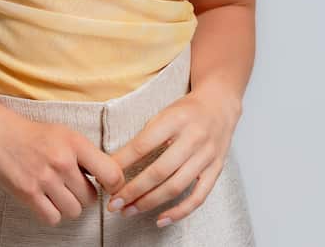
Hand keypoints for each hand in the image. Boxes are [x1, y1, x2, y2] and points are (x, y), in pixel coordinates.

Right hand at [0, 110, 125, 225]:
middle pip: (91, 199)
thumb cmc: (34, 135)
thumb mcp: (66, 134)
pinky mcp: (28, 194)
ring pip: (74, 211)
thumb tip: (110, 178)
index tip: (108, 187)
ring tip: (59, 192)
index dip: (114, 185)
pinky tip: (47, 200)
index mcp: (75, 143)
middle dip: (85, 195)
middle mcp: (62, 161)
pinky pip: (53, 218)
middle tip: (73, 186)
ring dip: (69, 206)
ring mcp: (44, 179)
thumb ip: (87, 155)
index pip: (111, 174)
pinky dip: (52, 213)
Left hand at [105, 88, 241, 225]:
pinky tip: (161, 219)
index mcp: (175, 120)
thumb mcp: (162, 114)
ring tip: (129, 210)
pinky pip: (198, 197)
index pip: (143, 145)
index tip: (106, 178)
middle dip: (133, 191)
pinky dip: (179, 212)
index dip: (122, 164)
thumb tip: (114, 165)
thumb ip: (143, 139)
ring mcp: (207, 155)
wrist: (219, 105)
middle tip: (113, 203)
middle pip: (159, 171)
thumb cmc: (185, 112)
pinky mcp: (216, 169)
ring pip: (176, 186)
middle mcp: (193, 138)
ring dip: (149, 203)